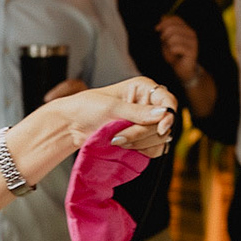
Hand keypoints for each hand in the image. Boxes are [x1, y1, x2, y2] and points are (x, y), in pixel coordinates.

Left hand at [38, 76, 177, 157]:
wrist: (72, 125)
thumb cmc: (88, 107)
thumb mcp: (111, 107)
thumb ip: (137, 112)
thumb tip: (163, 114)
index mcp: (144, 89)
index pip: (168, 101)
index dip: (168, 115)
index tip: (161, 128)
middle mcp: (149, 105)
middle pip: (164, 124)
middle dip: (142, 133)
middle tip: (119, 136)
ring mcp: (146, 124)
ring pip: (161, 139)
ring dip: (140, 143)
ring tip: (117, 140)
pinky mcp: (142, 140)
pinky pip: (154, 150)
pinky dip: (141, 151)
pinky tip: (124, 146)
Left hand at [157, 15, 201, 83]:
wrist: (183, 70)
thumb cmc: (174, 55)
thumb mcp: (167, 40)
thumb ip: (165, 29)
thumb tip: (163, 17)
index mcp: (186, 29)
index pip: (175, 19)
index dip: (164, 22)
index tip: (157, 29)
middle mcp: (191, 33)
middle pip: (173, 27)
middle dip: (164, 35)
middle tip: (164, 42)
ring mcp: (193, 42)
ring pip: (174, 37)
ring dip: (168, 45)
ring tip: (171, 50)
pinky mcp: (192, 51)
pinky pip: (176, 47)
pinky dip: (172, 51)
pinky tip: (175, 54)